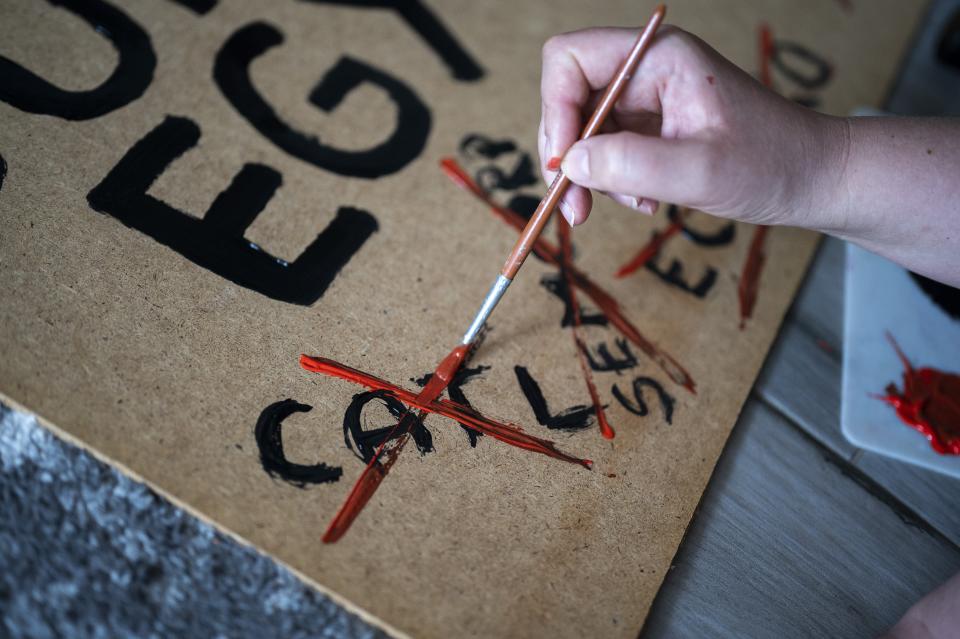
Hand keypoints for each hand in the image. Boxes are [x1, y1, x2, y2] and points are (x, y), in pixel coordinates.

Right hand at [538, 26, 845, 226]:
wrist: (812, 178)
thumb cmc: (772, 163)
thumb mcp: (700, 170)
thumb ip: (631, 166)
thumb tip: (569, 165)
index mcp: (660, 57)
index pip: (570, 58)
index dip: (555, 109)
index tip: (564, 164)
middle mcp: (647, 70)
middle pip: (569, 99)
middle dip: (569, 155)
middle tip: (576, 207)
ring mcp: (647, 98)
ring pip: (584, 132)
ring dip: (594, 176)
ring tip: (635, 203)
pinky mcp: (651, 126)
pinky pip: (607, 151)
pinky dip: (614, 182)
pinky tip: (646, 200)